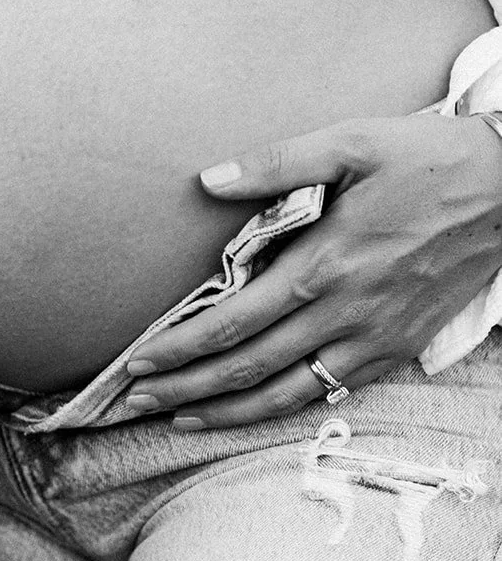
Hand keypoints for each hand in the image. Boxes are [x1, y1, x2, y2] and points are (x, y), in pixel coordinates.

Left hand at [126, 113, 501, 427]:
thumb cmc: (426, 159)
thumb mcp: (351, 142)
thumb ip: (275, 163)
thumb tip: (209, 179)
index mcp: (322, 265)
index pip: (231, 323)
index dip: (179, 349)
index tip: (138, 363)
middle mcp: (341, 314)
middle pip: (245, 369)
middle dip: (184, 389)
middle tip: (134, 404)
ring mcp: (369, 340)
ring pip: (283, 395)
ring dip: (225, 413)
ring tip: (180, 419)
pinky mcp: (392, 352)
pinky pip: (326, 394)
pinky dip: (280, 409)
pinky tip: (249, 412)